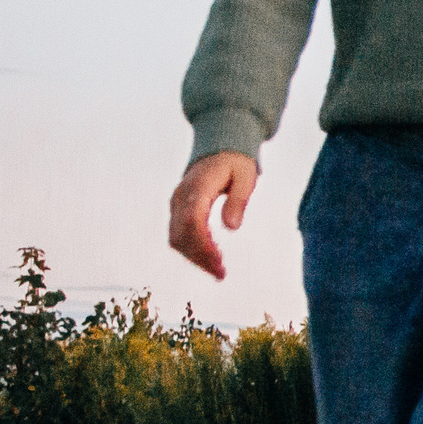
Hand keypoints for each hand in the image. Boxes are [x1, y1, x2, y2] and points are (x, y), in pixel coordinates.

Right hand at [168, 152, 259, 279]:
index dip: (203, 244)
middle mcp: (181, 197)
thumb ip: (238, 200)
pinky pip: (178, 234)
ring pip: (176, 237)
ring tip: (218, 272)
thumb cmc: (236, 162)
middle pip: (181, 233)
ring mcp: (176, 204)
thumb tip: (231, 228)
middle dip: (199, 257)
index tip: (219, 262)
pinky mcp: (178, 210)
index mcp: (197, 187)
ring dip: (194, 258)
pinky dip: (191, 250)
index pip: (193, 221)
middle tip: (222, 274)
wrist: (219, 149)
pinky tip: (209, 260)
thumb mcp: (246, 176)